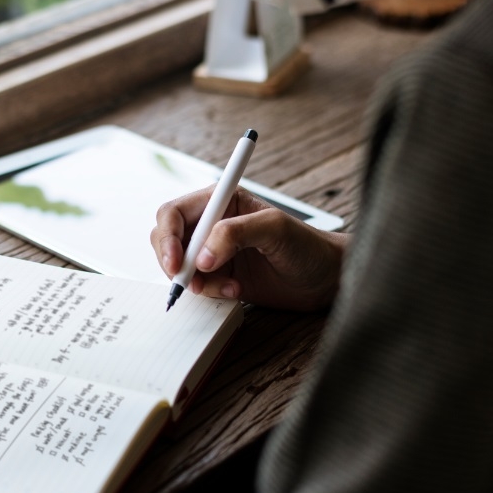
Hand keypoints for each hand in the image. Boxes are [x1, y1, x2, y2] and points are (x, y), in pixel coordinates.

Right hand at [151, 186, 346, 310]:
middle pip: (167, 238)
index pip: (175, 213)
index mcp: (221, 201)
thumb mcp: (274, 229)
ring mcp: (214, 251)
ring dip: (196, 281)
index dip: (168, 237)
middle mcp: (212, 223)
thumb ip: (235, 234)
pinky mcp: (219, 275)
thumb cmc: (308, 246)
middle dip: (173, 262)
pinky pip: (196, 284)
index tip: (177, 262)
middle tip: (189, 281)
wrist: (325, 279)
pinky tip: (234, 290)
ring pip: (179, 265)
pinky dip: (209, 292)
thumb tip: (202, 255)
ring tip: (227, 286)